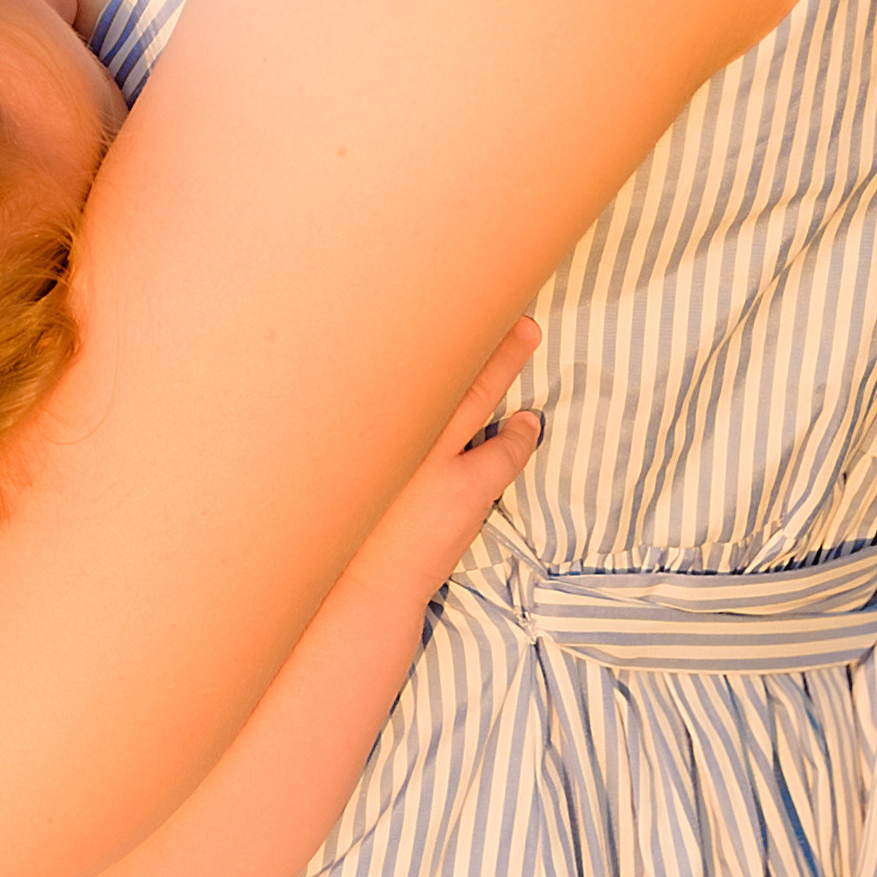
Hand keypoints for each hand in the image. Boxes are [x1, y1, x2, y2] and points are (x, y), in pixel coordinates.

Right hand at [334, 319, 543, 614]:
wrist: (359, 584)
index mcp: (371, 420)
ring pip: (479, 391)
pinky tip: (528, 425)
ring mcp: (436, 455)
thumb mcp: (348, 466)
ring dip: (505, 361)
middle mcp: (400, 427)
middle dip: (475, 322)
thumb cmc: (347, 524)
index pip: (402, 355)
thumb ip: (367, 429)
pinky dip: (519, 435)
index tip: (442, 292)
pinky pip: (505, 450)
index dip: (429, 324)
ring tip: (526, 334)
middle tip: (501, 294)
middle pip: (445, 357)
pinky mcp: (466, 488)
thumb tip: (385, 397)